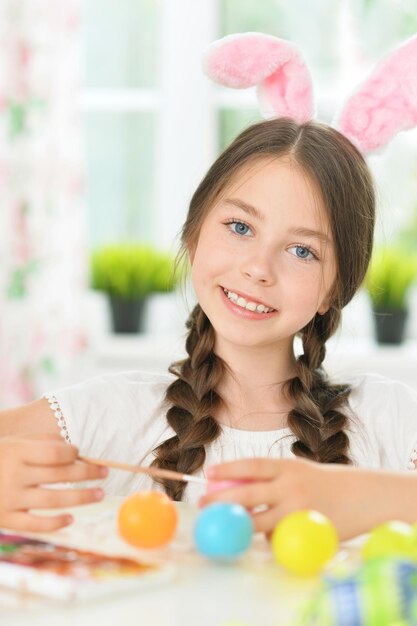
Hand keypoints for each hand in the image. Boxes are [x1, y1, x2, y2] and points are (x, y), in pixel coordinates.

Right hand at [0, 434, 107, 531]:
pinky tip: (71, 518)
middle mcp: (14, 475)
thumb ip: (42, 443)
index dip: (73, 453)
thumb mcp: (14, 442)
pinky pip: (36, 524)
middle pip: (60, 475)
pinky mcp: (6, 519)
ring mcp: (10, 499)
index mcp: (17, 452)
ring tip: (99, 493)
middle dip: (87, 473)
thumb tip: (75, 451)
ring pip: (54, 501)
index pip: (55, 453)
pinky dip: (55, 523)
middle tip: (105, 472)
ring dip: (82, 498)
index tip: (81, 454)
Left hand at [200, 457, 398, 539]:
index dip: (229, 468)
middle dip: (221, 500)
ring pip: (258, 523)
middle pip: (247, 494)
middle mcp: (291, 486)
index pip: (252, 465)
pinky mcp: (304, 532)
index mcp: (288, 466)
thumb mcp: (299, 470)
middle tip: (202, 505)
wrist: (363, 497)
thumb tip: (234, 484)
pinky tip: (274, 532)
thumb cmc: (325, 482)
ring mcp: (298, 511)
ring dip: (242, 524)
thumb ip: (273, 477)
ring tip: (229, 523)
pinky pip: (277, 539)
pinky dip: (270, 537)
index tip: (208, 473)